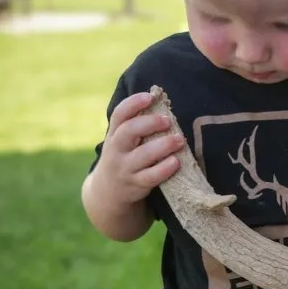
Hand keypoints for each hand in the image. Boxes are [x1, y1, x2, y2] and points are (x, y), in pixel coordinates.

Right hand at [94, 90, 184, 205]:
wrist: (108, 191)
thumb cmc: (123, 157)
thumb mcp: (121, 140)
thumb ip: (136, 124)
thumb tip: (162, 101)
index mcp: (114, 134)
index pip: (119, 114)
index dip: (133, 103)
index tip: (150, 97)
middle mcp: (116, 149)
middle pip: (129, 131)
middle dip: (149, 123)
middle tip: (168, 120)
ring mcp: (125, 168)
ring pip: (142, 155)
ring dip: (163, 145)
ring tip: (179, 140)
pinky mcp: (136, 185)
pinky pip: (151, 176)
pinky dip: (164, 169)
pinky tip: (176, 161)